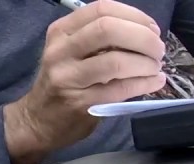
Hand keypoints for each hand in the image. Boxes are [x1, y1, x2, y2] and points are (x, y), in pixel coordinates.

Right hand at [5, 0, 166, 163]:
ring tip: (155, 68)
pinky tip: (153, 82)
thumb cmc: (62, 82)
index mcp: (61, 32)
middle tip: (157, 50)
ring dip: (145, 63)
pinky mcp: (79, 103)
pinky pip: (119, 89)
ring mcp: (68, 78)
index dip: (134, 15)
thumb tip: (145, 33)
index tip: (151, 29)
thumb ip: (99, 38)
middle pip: (109, 29)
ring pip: (116, 61)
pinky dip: (144, 83)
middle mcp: (61, 51)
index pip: (102, 9)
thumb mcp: (70, 52)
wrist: (36, 121)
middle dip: (143, 38)